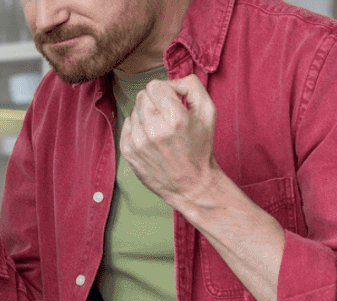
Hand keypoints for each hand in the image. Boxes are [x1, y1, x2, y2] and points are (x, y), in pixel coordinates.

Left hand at [120, 75, 220, 207]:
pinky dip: (138, 127)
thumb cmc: (200, 146)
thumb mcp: (208, 112)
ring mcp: (138, 142)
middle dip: (154, 100)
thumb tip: (171, 81)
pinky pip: (127, 124)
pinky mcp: (128, 151)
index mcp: (175, 118)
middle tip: (167, 115)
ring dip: (146, 114)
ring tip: (160, 129)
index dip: (164, 90)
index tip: (172, 101)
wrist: (190, 184)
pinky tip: (151, 137)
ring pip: (134, 109)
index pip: (154, 85)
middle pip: (142, 95)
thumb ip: (191, 86)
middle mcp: (154, 129)